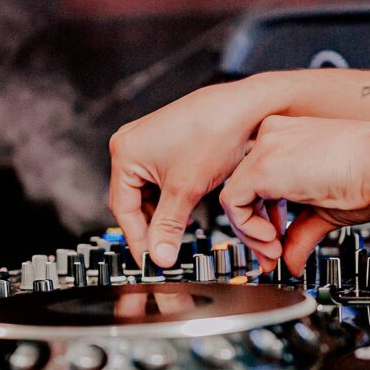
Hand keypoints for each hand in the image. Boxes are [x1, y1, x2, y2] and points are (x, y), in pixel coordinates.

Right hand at [109, 75, 289, 266]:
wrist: (246, 108)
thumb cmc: (215, 133)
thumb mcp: (186, 190)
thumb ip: (168, 227)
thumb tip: (160, 255)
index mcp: (125, 151)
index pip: (123, 208)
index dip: (137, 238)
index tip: (150, 260)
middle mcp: (130, 143)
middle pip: (132, 200)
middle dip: (150, 226)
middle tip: (165, 251)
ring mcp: (147, 140)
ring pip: (147, 191)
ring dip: (162, 213)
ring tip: (178, 232)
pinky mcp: (165, 141)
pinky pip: (159, 178)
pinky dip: (170, 197)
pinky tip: (186, 210)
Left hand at [219, 115, 369, 272]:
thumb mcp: (325, 210)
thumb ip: (300, 234)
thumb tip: (291, 261)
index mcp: (285, 140)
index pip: (256, 182)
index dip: (263, 218)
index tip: (277, 242)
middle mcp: (271, 138)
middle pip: (243, 190)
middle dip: (254, 229)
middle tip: (272, 254)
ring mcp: (265, 149)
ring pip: (234, 197)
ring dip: (249, 233)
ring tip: (275, 250)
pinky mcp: (262, 167)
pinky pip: (232, 203)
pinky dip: (246, 228)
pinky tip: (272, 241)